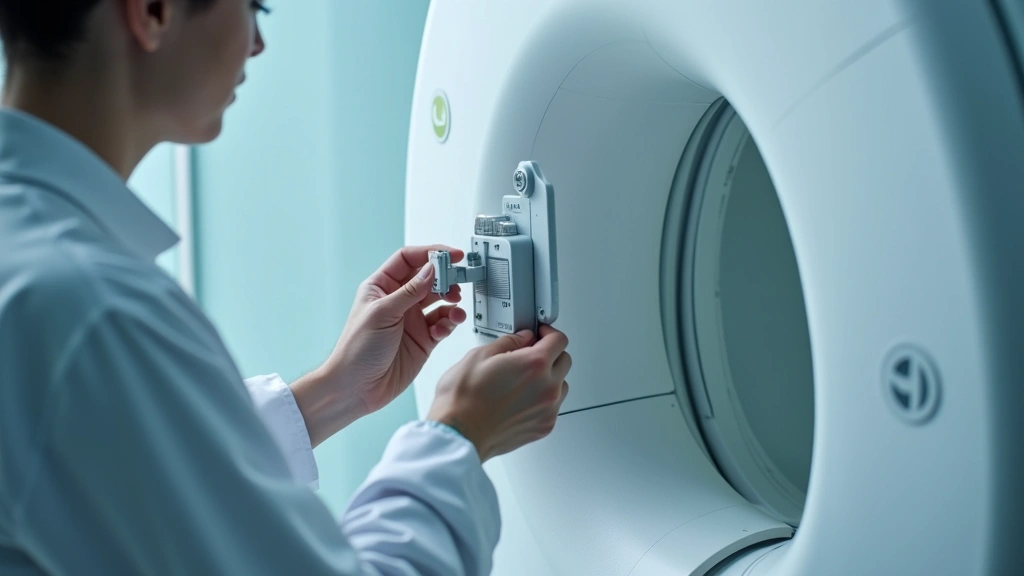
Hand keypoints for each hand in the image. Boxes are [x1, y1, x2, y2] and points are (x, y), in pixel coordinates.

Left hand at [292, 245, 466, 446]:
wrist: (357, 388)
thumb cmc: (356, 350)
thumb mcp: (382, 313)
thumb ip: (410, 291)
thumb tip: (431, 270)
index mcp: (381, 287)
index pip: (409, 260)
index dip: (431, 253)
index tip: (451, 255)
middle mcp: (398, 301)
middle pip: (428, 278)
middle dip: (446, 277)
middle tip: (459, 279)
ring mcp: (412, 321)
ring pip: (440, 301)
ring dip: (451, 300)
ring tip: (456, 303)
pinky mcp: (424, 340)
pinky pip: (443, 324)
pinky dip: (450, 321)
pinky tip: (449, 323)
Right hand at [427, 325, 571, 461]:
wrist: (459, 433)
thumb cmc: (463, 400)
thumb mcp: (479, 355)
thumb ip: (508, 342)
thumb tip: (522, 338)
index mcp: (534, 364)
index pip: (559, 340)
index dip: (548, 332)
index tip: (540, 334)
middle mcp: (547, 387)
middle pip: (565, 361)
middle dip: (550, 354)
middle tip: (531, 354)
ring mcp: (548, 409)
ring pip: (561, 385)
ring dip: (549, 377)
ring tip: (524, 379)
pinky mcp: (544, 427)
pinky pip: (553, 407)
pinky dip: (543, 399)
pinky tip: (521, 398)